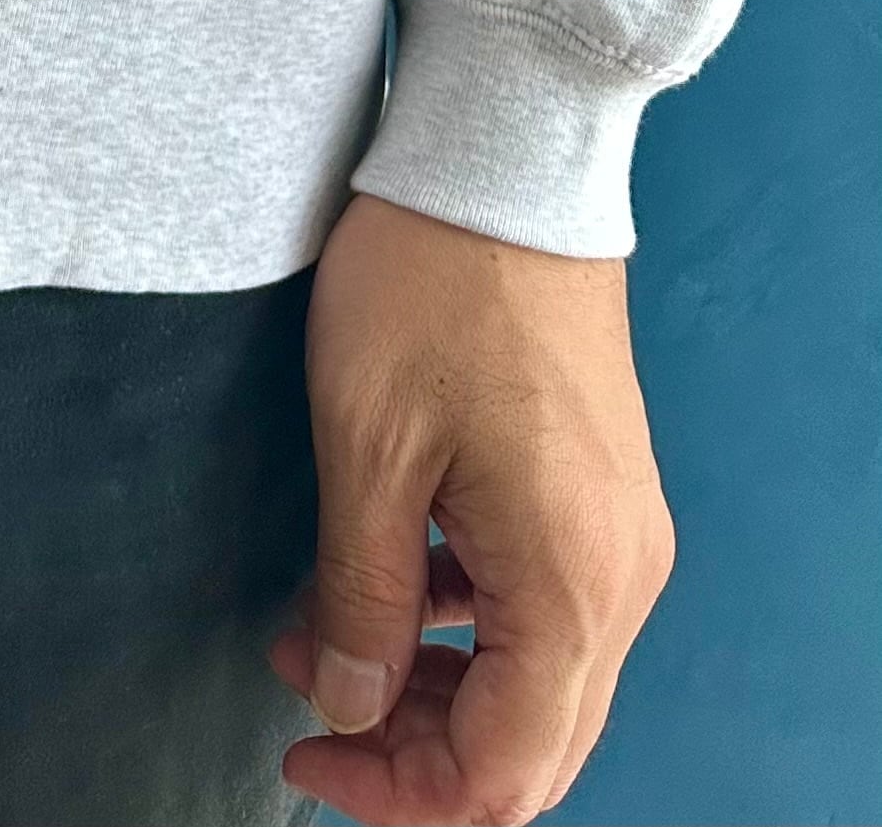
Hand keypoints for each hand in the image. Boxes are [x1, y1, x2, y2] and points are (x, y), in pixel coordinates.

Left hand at [270, 194, 673, 824]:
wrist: (505, 162)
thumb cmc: (429, 284)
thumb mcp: (366, 445)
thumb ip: (361, 595)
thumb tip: (348, 705)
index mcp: (570, 584)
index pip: (501, 772)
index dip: (398, 790)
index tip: (304, 758)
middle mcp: (621, 578)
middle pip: (531, 743)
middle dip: (416, 750)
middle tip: (312, 706)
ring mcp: (621, 534)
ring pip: (539, 681)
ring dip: (436, 686)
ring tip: (325, 634)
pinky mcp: (602, 493)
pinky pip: (545, 610)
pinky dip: (467, 626)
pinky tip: (389, 581)